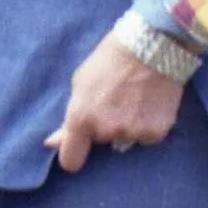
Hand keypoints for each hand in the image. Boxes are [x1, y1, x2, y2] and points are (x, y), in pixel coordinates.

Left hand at [44, 31, 184, 171]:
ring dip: (125, 124)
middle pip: (100, 141)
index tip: (77, 149)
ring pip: (124, 138)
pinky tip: (148, 102)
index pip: (70, 160)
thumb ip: (69, 117)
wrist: (151, 47)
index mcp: (82, 117)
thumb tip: (52, 143)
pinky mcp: (156, 134)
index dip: (72, 155)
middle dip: (103, 126)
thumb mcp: (80, 82)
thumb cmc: (109, 59)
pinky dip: (146, 124)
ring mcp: (132, 133)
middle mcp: (106, 131)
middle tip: (112, 100)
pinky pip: (145, 137)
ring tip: (132, 97)